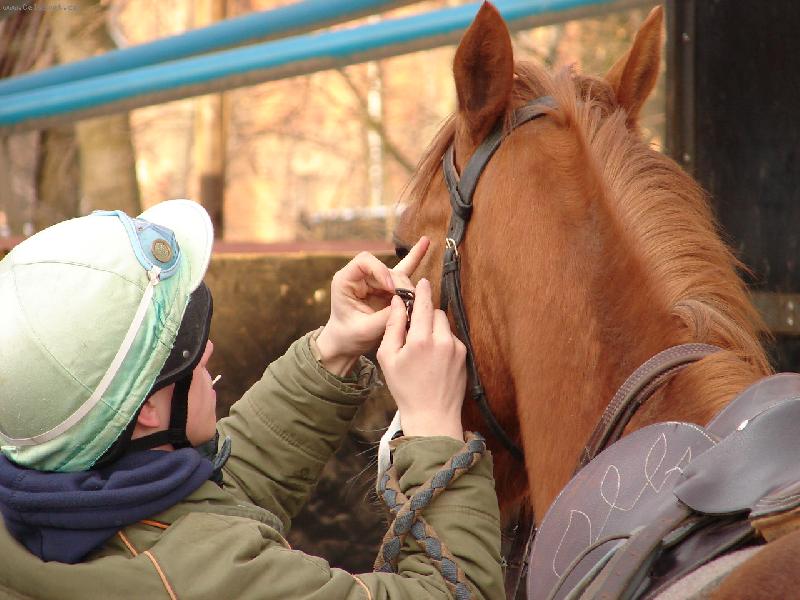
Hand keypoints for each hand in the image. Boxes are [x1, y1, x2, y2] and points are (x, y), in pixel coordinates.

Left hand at [316, 237, 429, 375]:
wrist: (347, 344)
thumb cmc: (349, 336)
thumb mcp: (366, 330)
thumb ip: (387, 317)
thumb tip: (409, 306)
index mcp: (346, 280)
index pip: (365, 262)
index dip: (381, 272)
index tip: (392, 290)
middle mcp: (360, 276)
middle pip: (386, 269)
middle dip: (400, 285)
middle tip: (411, 302)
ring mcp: (374, 279)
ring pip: (398, 275)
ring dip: (408, 288)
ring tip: (418, 299)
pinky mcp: (386, 286)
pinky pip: (403, 270)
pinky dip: (415, 258)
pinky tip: (426, 243)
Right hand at [376, 278, 465, 439]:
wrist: (432, 416)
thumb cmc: (405, 389)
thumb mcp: (388, 358)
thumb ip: (392, 326)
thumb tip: (398, 302)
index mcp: (420, 340)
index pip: (423, 303)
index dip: (421, 290)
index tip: (421, 282)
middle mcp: (442, 340)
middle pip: (435, 312)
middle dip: (424, 315)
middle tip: (413, 329)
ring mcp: (456, 348)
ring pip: (444, 324)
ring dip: (434, 328)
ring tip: (423, 348)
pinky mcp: (464, 356)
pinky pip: (452, 338)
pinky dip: (443, 342)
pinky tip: (434, 360)